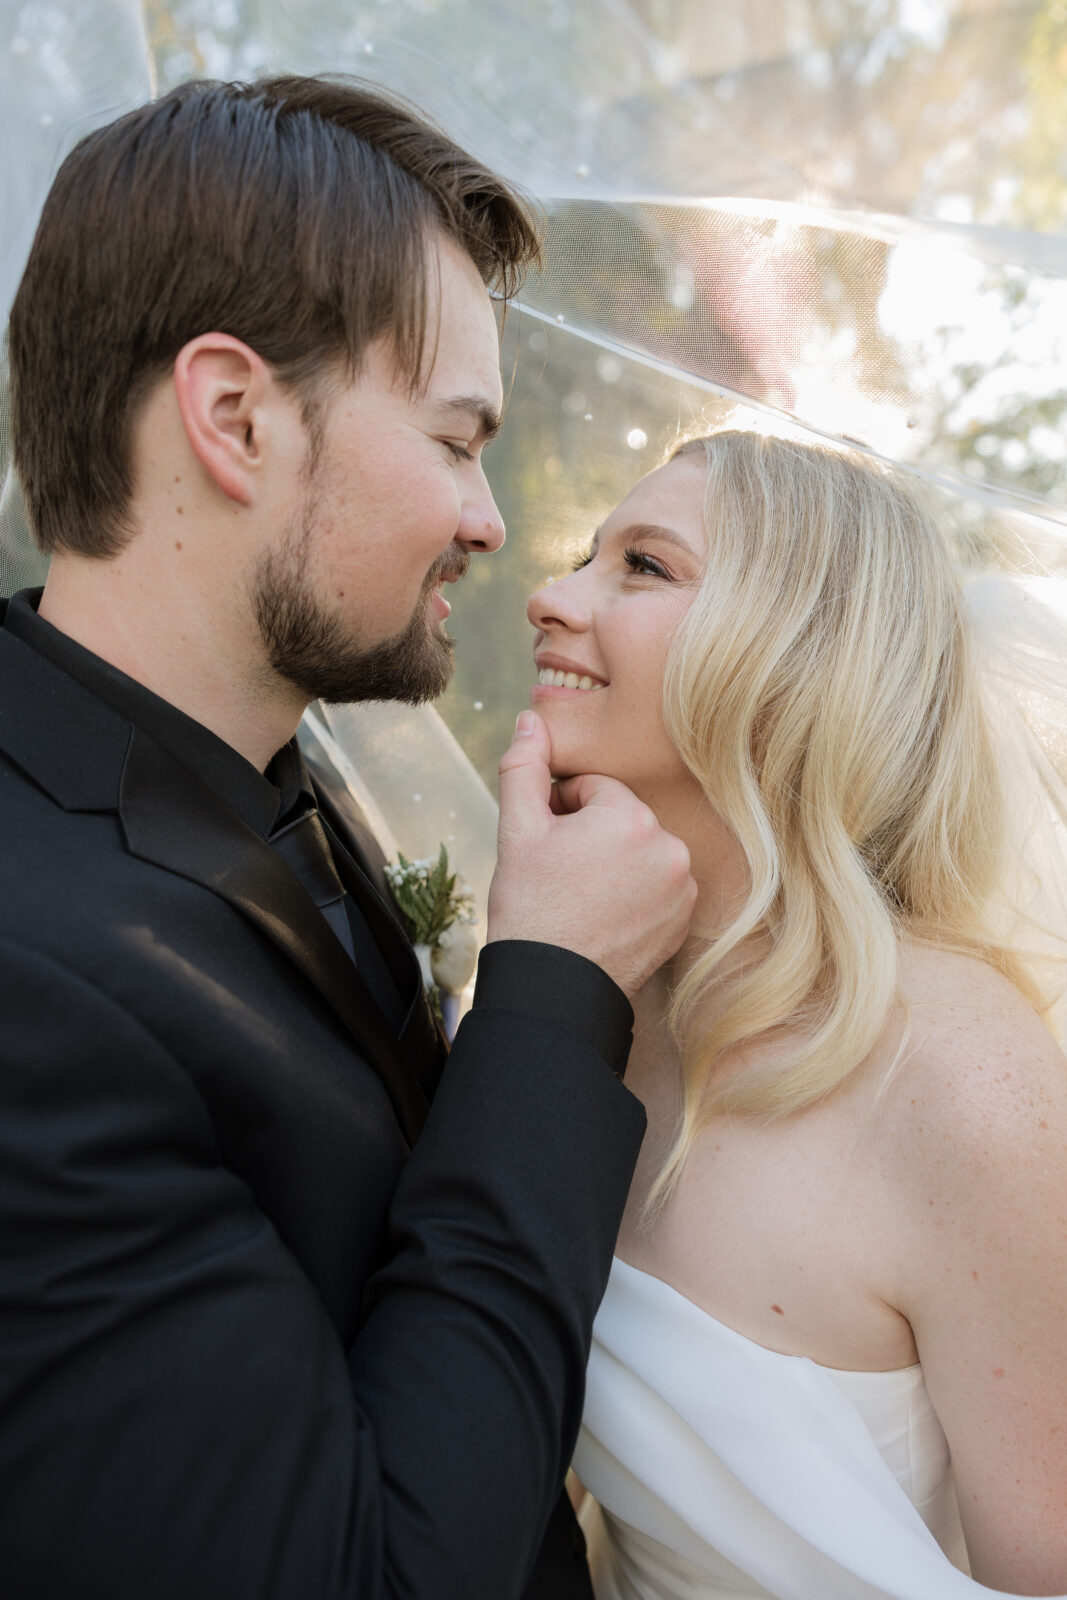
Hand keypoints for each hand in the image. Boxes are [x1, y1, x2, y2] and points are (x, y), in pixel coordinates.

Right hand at [487, 711, 696, 995]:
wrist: (553, 987)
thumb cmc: (531, 908)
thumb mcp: (517, 831)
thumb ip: (524, 766)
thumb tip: (530, 718)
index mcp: (629, 817)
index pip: (593, 790)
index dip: (560, 813)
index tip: (545, 846)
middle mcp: (668, 846)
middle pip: (620, 819)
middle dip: (589, 836)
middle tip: (559, 873)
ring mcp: (681, 885)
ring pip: (639, 851)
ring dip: (613, 862)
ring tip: (581, 896)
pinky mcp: (684, 918)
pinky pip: (657, 885)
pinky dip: (634, 893)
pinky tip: (605, 915)